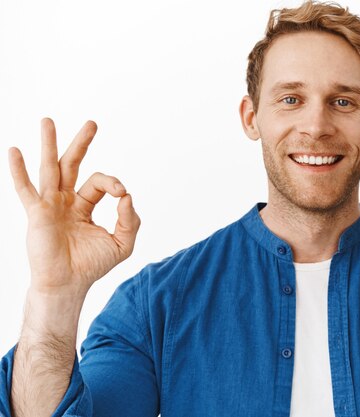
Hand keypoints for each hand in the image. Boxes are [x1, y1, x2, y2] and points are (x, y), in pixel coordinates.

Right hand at [8, 118, 140, 296]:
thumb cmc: (92, 265)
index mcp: (84, 206)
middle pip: (73, 165)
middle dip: (82, 143)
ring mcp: (50, 205)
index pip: (100, 183)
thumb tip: (128, 196)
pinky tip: (14, 151)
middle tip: (92, 123)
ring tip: (48, 120)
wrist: (68, 284)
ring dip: (50, 144)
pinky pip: (26, 189)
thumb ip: (130, 220)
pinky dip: (18, 170)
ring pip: (50, 169)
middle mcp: (65, 201)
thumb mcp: (122, 243)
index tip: (122, 194)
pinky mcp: (37, 213)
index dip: (113, 183)